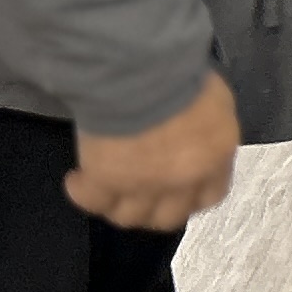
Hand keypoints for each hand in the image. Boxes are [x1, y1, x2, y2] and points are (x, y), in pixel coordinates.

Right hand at [67, 72, 240, 230]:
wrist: (144, 73)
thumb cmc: (183, 74)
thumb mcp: (213, 98)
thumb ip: (206, 125)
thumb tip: (193, 129)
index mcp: (214, 157)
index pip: (209, 196)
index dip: (190, 198)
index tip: (179, 191)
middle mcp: (183, 180)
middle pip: (168, 217)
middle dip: (154, 210)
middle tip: (140, 195)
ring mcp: (144, 186)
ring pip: (130, 217)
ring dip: (117, 206)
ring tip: (106, 189)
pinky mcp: (106, 182)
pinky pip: (91, 201)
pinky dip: (82, 194)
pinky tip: (77, 180)